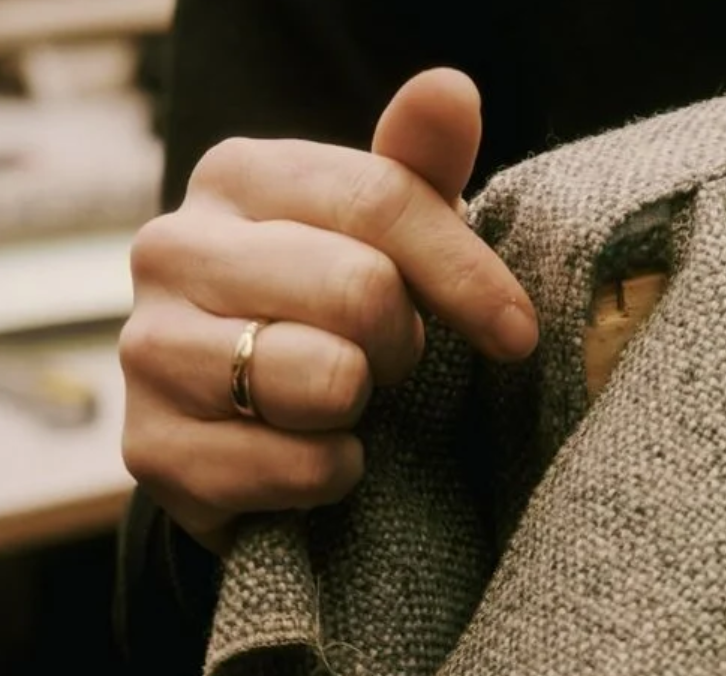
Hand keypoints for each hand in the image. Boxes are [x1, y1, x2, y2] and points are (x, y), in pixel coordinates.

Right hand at [120, 68, 537, 552]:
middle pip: (361, 290)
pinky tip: (313, 455)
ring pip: (326, 379)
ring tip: (342, 402)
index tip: (516, 333)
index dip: (466, 275)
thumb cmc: (328, 320)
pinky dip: (333, 475)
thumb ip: (416, 170)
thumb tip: (452, 89)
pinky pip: (299, 468)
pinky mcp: (153, 451)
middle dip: (404, 345)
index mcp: (236, 177)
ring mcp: (149, 351)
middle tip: (388, 364)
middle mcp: (172, 249)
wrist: (245, 427)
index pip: (382, 201)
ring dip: (364, 409)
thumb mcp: (381, 240)